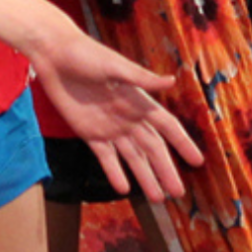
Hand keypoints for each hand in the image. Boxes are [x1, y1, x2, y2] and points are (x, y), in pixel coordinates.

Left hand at [32, 30, 201, 200]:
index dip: (182, 143)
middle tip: (178, 192)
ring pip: (132, 158)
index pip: (167, 127)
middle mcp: (128, 118)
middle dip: (165, 170)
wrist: (54, 55)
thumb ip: (142, 78)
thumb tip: (172, 81)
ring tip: (157, 198)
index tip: (197, 162)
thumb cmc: (87, 54)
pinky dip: (114, 173)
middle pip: (152, 149)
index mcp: (139, 101)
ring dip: (145, 177)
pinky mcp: (89, 133)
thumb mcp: (115, 66)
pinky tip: (124, 189)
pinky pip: (105, 158)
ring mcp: (109, 128)